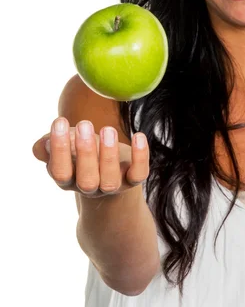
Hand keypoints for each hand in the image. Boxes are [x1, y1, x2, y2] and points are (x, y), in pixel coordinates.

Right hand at [32, 117, 149, 197]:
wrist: (109, 166)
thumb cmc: (81, 150)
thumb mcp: (65, 146)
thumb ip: (50, 145)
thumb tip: (42, 145)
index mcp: (68, 179)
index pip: (60, 171)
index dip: (59, 149)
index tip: (60, 121)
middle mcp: (89, 186)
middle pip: (86, 180)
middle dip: (84, 152)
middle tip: (84, 124)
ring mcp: (112, 186)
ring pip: (110, 180)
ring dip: (109, 155)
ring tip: (107, 129)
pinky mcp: (132, 179)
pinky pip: (139, 174)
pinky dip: (140, 157)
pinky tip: (138, 136)